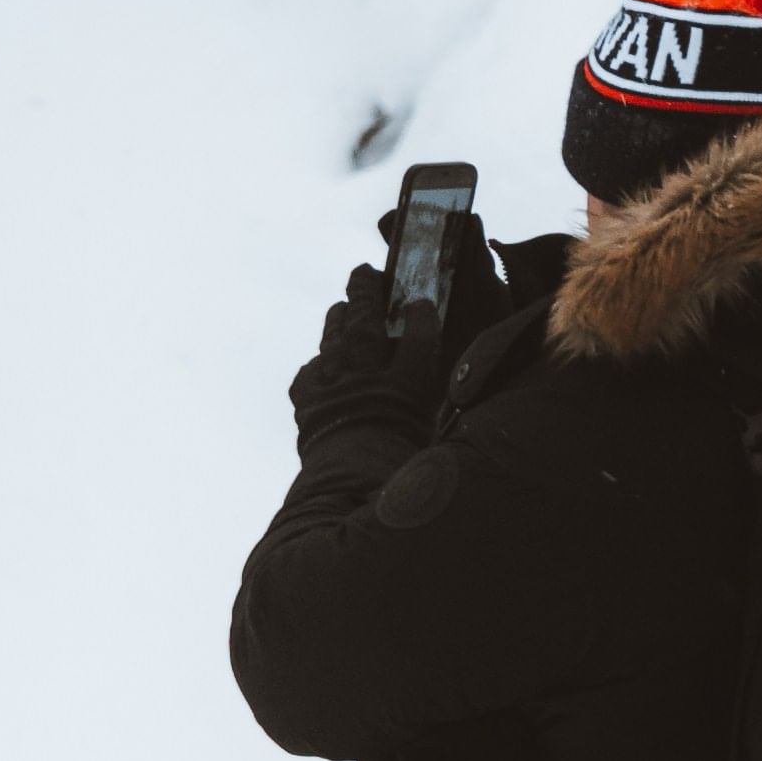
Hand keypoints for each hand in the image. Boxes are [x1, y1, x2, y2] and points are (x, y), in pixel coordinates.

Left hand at [289, 264, 438, 456]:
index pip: (418, 340)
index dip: (419, 317)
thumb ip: (433, 410)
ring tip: (341, 305)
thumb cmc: (397, 470)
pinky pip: (310, 376)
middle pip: (365, 328)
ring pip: (333, 344)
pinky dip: (316, 367)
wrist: (345, 488)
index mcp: (404, 390)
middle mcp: (366, 381)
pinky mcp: (308, 404)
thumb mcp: (429, 439)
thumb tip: (453, 398)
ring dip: (336, 321)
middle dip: (365, 296)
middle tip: (364, 272)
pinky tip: (320, 362)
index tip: (420, 301)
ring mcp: (333, 389)